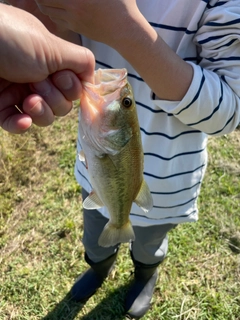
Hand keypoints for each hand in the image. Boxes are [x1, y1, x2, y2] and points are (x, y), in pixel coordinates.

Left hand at [0, 4, 93, 132]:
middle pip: (62, 105)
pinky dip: (21, 125)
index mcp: (50, 63)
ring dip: (41, 112)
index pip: (74, 88)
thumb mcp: (52, 46)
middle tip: (39, 83)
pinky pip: (17, 125)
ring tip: (29, 100)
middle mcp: (37, 78)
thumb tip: (93, 78)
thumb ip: (80, 61)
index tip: (61, 77)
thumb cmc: (11, 40)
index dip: (72, 88)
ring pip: (44, 118)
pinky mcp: (0, 107)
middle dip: (55, 98)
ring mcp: (19, 94)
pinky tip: (23, 120)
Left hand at [35, 0, 139, 46]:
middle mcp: (72, 6)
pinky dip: (52, 12)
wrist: (124, 30)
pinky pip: (57, 19)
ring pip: (48, 10)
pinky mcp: (76, 27)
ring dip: (43, 2)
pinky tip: (56, 6)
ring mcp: (73, 19)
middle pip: (43, 0)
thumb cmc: (122, 5)